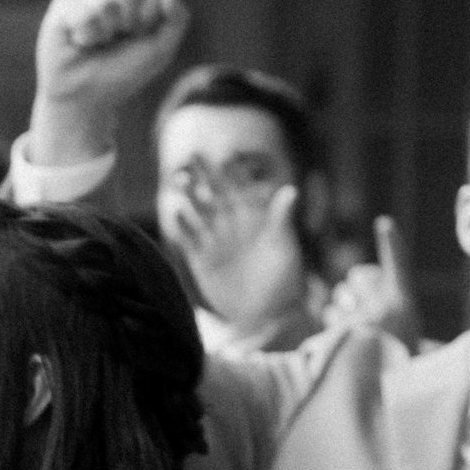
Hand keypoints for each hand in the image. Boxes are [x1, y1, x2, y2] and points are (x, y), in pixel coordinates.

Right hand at [29, 0, 190, 167]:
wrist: (89, 98)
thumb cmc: (123, 73)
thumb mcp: (161, 50)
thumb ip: (178, 17)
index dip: (150, 15)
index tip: (140, 36)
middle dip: (128, 22)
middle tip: (117, 40)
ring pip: (105, 1)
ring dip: (105, 32)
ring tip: (97, 44)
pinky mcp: (63, 5)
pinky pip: (82, 12)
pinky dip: (86, 35)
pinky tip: (79, 43)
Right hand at [172, 166, 308, 323]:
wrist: (265, 315)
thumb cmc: (282, 279)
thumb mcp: (283, 247)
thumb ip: (280, 218)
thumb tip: (291, 190)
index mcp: (253, 217)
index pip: (240, 187)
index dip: (233, 170)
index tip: (226, 154)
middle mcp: (231, 224)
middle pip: (214, 192)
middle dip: (204, 174)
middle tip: (194, 155)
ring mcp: (215, 240)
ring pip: (199, 211)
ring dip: (190, 195)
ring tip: (182, 179)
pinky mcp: (202, 259)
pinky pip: (189, 238)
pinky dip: (183, 226)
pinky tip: (178, 212)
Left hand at [325, 215, 421, 343]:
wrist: (392, 385)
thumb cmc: (398, 350)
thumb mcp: (404, 321)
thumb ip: (384, 297)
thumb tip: (356, 277)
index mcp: (404, 301)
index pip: (398, 265)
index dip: (391, 243)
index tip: (385, 223)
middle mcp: (387, 307)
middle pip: (358, 276)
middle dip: (354, 286)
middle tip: (360, 305)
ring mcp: (366, 321)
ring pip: (341, 295)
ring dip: (343, 306)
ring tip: (357, 327)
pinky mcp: (346, 335)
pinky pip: (332, 313)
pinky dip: (334, 321)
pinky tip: (346, 335)